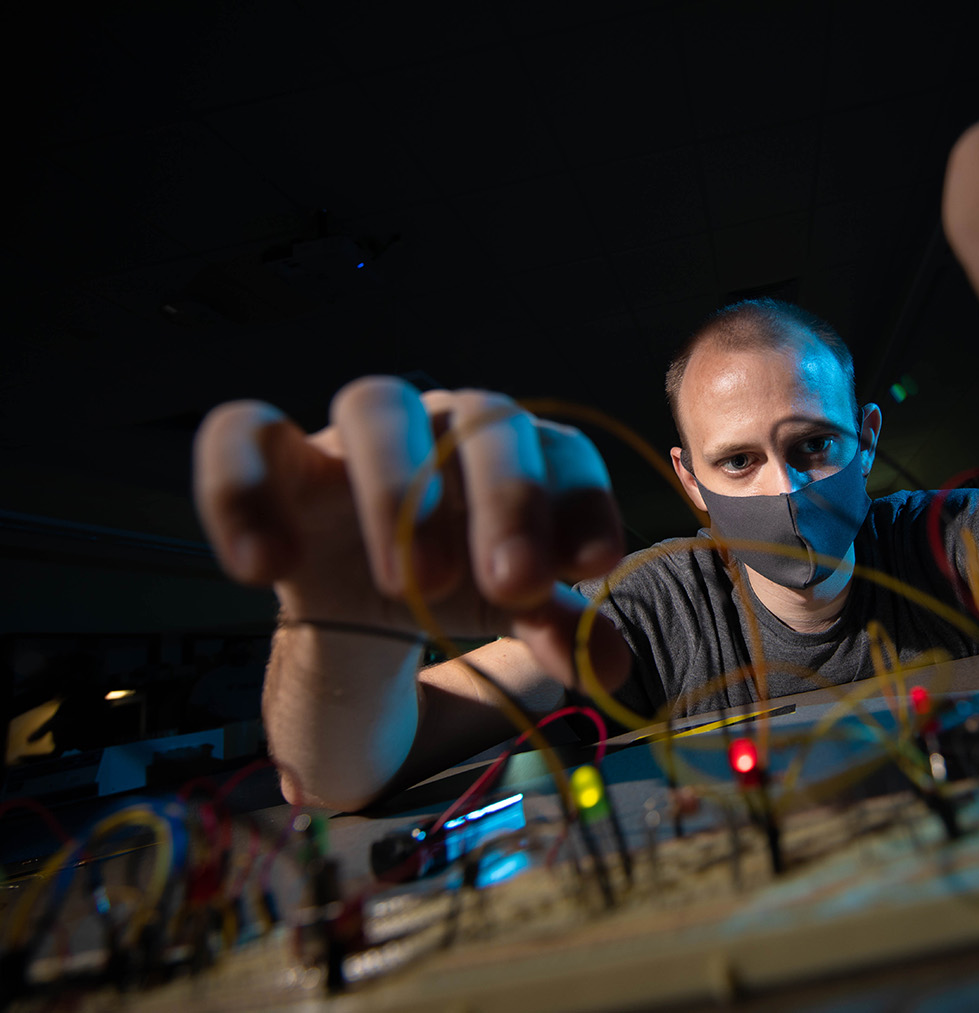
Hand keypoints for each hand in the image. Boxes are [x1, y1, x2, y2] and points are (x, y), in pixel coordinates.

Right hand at [193, 377, 629, 686]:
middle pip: (485, 420)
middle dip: (504, 499)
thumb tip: (614, 671)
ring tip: (402, 584)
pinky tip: (263, 569)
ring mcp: (362, 431)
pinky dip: (241, 489)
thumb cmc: (460, 575)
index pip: (568, 453)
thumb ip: (559, 629)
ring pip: (375, 403)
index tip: (592, 567)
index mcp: (523, 453)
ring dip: (395, 487)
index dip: (584, 503)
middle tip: (510, 584)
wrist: (366, 586)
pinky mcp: (278, 451)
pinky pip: (241, 431)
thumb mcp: (510, 606)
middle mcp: (448, 422)